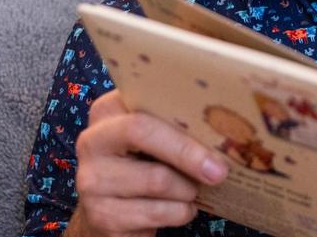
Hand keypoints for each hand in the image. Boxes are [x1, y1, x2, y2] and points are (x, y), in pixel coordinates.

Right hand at [67, 90, 228, 236]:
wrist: (113, 211)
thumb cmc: (145, 165)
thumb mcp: (156, 137)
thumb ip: (176, 124)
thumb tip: (225, 127)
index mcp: (108, 111)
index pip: (145, 101)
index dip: (182, 115)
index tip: (217, 129)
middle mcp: (92, 141)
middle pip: (143, 133)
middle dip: (189, 153)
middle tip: (220, 170)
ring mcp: (91, 180)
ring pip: (156, 179)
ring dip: (188, 189)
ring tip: (195, 190)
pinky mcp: (102, 215)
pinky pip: (155, 212)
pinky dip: (180, 212)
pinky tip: (183, 209)